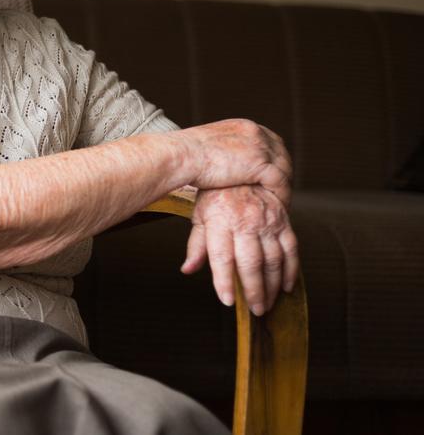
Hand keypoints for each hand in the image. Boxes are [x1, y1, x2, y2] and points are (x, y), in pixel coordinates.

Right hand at [176, 119, 292, 207]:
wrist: (181, 156)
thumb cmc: (184, 154)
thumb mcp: (209, 145)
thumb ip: (223, 151)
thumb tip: (221, 163)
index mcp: (244, 126)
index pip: (269, 142)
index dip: (271, 161)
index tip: (268, 178)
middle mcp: (256, 132)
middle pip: (281, 155)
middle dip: (281, 174)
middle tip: (278, 193)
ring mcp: (261, 147)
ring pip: (284, 170)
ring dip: (282, 187)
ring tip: (280, 204)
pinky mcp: (261, 164)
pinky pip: (280, 183)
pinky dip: (281, 196)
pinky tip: (278, 207)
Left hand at [181, 185, 299, 314]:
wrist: (240, 169)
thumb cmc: (216, 196)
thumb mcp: (200, 217)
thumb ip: (196, 245)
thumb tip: (188, 269)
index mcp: (221, 222)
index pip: (222, 257)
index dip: (224, 281)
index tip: (228, 301)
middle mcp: (245, 222)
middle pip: (251, 263)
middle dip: (254, 290)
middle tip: (256, 310)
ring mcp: (267, 221)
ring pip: (273, 260)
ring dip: (273, 286)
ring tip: (268, 304)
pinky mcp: (283, 221)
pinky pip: (292, 249)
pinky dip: (291, 270)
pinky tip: (287, 286)